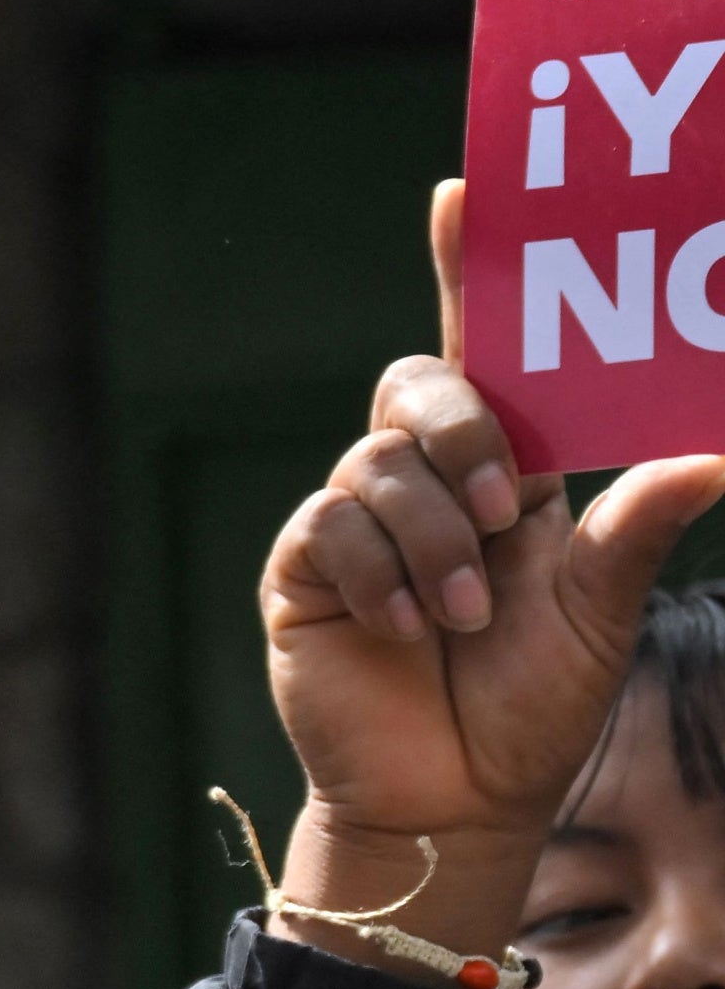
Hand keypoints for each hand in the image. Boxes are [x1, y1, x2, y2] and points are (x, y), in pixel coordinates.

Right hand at [263, 180, 724, 958]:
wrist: (455, 796)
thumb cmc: (536, 701)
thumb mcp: (606, 604)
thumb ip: (641, 522)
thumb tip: (716, 449)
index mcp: (505, 468)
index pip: (482, 346)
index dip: (469, 266)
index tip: (462, 191)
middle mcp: (426, 479)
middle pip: (419, 387)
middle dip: (463, 434)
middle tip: (509, 511)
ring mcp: (356, 522)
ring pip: (376, 463)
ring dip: (434, 538)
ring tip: (464, 617)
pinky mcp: (304, 571)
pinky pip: (330, 527)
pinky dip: (382, 575)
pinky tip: (414, 629)